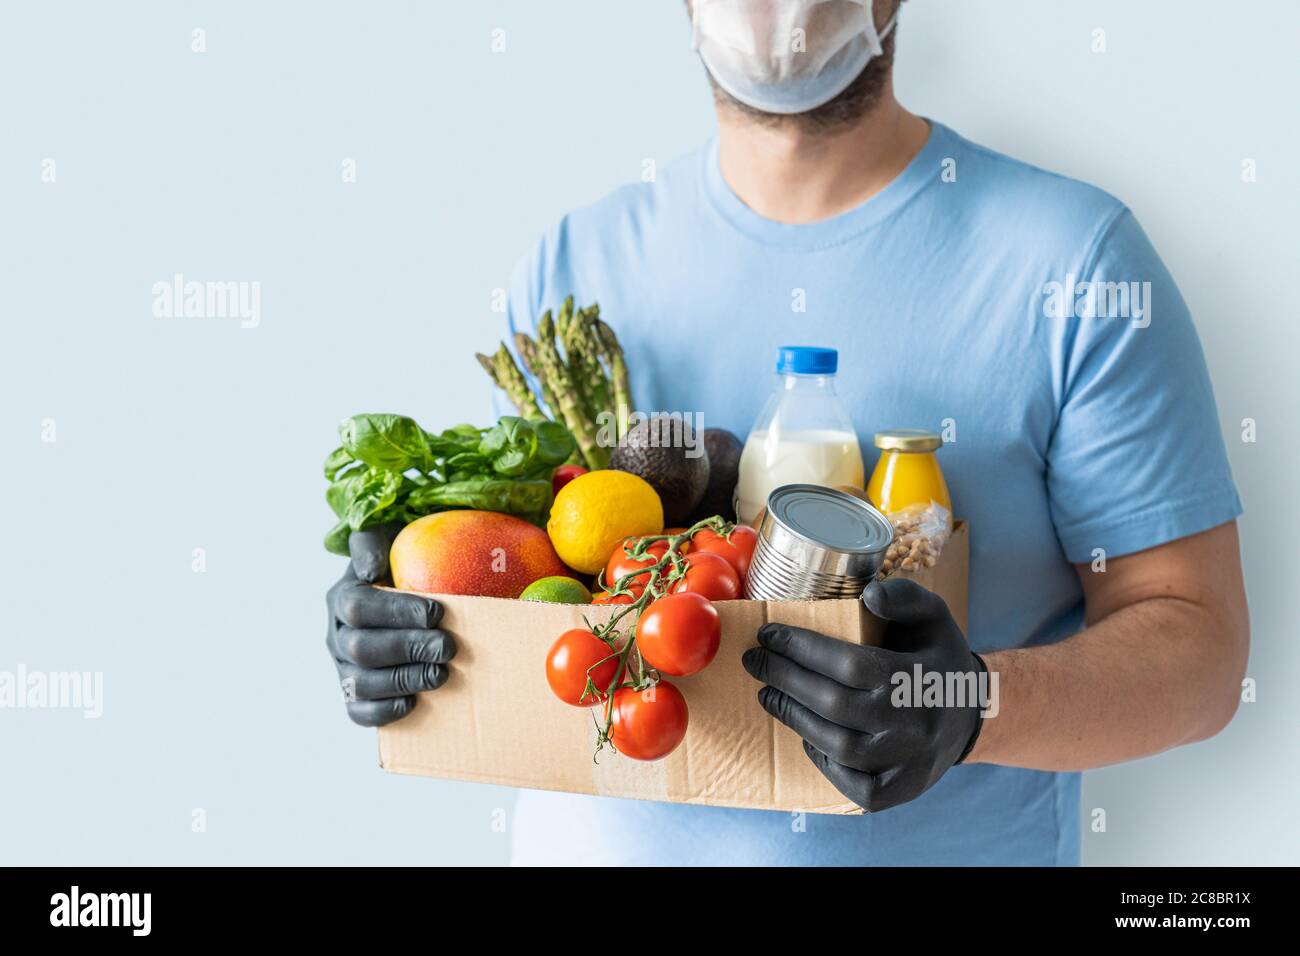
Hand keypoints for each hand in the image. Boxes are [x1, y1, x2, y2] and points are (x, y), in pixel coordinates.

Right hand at [326, 524, 456, 726]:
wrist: (411, 595)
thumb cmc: (404, 566)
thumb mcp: (388, 542)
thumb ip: (372, 543)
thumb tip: (372, 569)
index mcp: (342, 597)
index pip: (358, 607)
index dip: (397, 612)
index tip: (437, 612)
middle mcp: (337, 635)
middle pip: (361, 648)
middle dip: (408, 648)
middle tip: (447, 646)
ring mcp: (344, 668)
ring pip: (360, 684)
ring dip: (404, 680)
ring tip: (441, 674)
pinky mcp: (356, 695)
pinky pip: (359, 713)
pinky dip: (384, 712)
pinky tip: (413, 702)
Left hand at [742, 577, 984, 811]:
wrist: (973, 714)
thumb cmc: (939, 658)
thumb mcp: (933, 614)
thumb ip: (904, 596)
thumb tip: (869, 595)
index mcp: (920, 677)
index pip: (849, 663)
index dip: (802, 649)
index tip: (768, 634)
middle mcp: (916, 723)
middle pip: (835, 704)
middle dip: (785, 679)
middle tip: (755, 662)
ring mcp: (910, 762)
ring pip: (839, 746)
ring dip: (795, 718)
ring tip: (768, 694)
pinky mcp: (904, 790)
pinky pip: (856, 786)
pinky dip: (825, 764)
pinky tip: (807, 736)